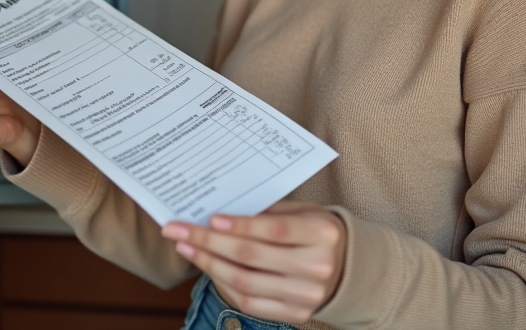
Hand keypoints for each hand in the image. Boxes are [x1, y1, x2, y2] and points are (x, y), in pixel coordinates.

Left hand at [161, 200, 345, 323]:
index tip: (209, 218)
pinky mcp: (296, 314)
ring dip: (209, 264)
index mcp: (321, 235)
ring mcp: (306, 295)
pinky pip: (249, 302)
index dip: (239, 226)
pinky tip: (207, 268)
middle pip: (252, 256)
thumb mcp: (301, 211)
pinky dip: (223, 284)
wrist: (347, 268)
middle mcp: (316, 267)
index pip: (273, 230)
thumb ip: (267, 211)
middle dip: (209, 242)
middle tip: (179, 230)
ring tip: (186, 248)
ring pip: (245, 282)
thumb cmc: (315, 232)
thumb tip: (220, 213)